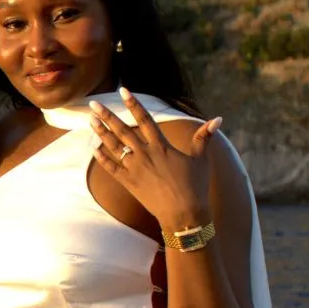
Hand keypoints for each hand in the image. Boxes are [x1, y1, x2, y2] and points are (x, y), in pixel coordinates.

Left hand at [88, 88, 222, 229]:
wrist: (184, 216)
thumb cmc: (195, 187)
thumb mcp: (201, 160)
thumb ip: (203, 138)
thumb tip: (218, 119)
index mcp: (162, 146)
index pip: (145, 119)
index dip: (134, 104)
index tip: (123, 91)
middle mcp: (145, 154)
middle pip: (123, 130)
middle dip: (107, 116)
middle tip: (94, 103)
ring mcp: (135, 169)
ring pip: (114, 147)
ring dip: (101, 133)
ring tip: (90, 120)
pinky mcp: (129, 183)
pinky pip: (112, 169)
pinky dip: (102, 158)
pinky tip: (94, 149)